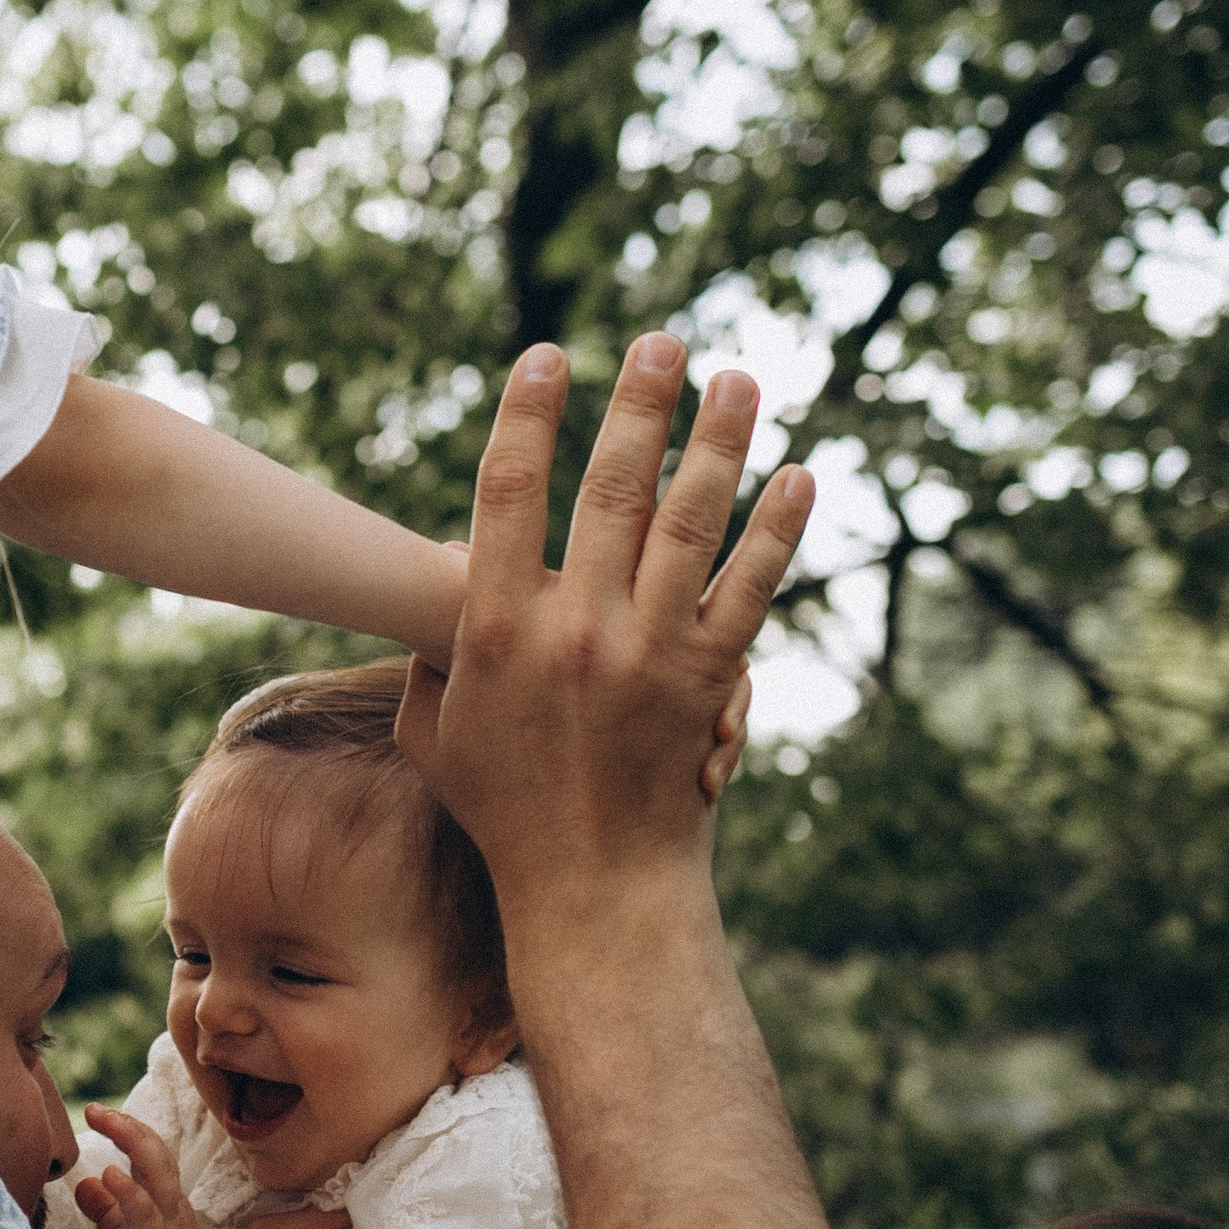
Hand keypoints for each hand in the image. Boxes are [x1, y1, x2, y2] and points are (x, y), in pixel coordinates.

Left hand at [76, 1108, 214, 1228]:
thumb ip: (108, 1210)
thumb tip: (86, 1183)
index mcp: (163, 1201)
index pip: (150, 1152)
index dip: (127, 1128)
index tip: (96, 1111)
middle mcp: (170, 1207)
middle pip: (157, 1153)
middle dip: (129, 1126)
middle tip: (96, 1109)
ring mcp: (165, 1228)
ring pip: (160, 1175)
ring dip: (134, 1144)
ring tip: (108, 1122)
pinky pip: (145, 1215)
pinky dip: (129, 1192)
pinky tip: (110, 1174)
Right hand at [397, 338, 807, 945]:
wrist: (592, 887)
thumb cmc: (501, 807)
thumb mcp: (432, 730)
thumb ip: (430, 652)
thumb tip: (439, 586)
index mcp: (493, 631)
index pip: (507, 496)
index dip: (527, 418)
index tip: (547, 356)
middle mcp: (572, 631)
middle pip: (610, 490)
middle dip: (637, 406)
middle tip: (660, 341)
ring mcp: (646, 654)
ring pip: (690, 524)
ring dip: (718, 443)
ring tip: (739, 379)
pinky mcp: (707, 682)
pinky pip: (749, 589)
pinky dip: (777, 530)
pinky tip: (798, 476)